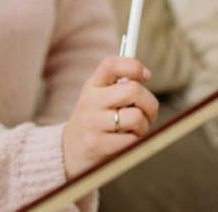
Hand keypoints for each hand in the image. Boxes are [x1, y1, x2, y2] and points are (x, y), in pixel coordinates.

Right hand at [61, 56, 158, 177]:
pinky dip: (135, 141)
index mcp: (92, 86)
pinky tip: (126, 142)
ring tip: (135, 129)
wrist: (68, 152)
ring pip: (136, 116)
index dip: (134, 66)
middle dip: (150, 103)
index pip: (112, 64)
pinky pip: (131, 139)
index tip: (146, 76)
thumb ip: (117, 85)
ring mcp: (92, 123)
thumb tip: (145, 74)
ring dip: (144, 126)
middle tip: (148, 112)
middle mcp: (90, 101)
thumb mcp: (97, 98)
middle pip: (133, 90)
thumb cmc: (93, 122)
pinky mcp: (97, 144)